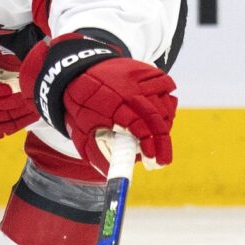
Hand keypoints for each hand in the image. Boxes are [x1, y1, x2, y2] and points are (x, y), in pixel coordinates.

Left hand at [21, 33, 176, 171]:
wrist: (78, 69)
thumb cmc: (81, 106)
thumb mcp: (81, 131)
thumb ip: (97, 153)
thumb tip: (112, 175)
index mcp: (110, 105)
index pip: (137, 126)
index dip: (148, 144)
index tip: (153, 160)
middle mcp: (127, 89)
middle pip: (155, 116)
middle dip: (162, 142)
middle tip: (162, 160)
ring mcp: (138, 77)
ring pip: (164, 102)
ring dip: (164, 124)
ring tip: (155, 136)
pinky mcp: (146, 69)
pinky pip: (166, 86)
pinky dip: (166, 102)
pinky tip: (158, 114)